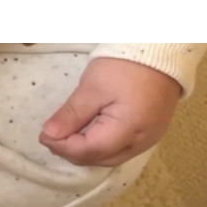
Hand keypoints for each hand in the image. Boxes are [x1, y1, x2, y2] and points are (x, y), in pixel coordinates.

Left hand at [40, 57, 180, 167]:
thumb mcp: (93, 87)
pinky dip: (103, 147)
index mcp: (128, 130)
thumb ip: (72, 115)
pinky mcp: (151, 132)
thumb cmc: (126, 64)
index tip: (44, 135)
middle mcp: (141, 142)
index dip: (63, 146)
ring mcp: (149, 139)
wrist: (162, 47)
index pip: (88, 150)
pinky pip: (122, 149)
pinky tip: (90, 135)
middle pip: (99, 158)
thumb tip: (49, 135)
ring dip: (87, 152)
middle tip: (53, 137)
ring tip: (68, 137)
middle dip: (73, 152)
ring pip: (110, 157)